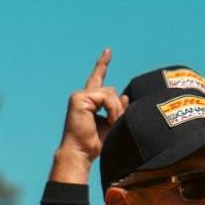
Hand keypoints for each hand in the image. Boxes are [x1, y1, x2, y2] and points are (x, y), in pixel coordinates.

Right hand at [49, 49, 127, 182]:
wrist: (80, 152)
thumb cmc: (94, 143)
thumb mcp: (112, 123)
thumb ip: (118, 108)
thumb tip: (125, 95)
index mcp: (88, 101)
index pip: (97, 79)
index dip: (102, 65)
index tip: (108, 52)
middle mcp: (82, 96)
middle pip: (112, 91)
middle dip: (118, 107)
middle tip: (115, 123)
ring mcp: (79, 96)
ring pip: (111, 93)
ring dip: (116, 110)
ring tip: (112, 124)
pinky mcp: (79, 98)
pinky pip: (106, 97)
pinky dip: (112, 109)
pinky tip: (108, 120)